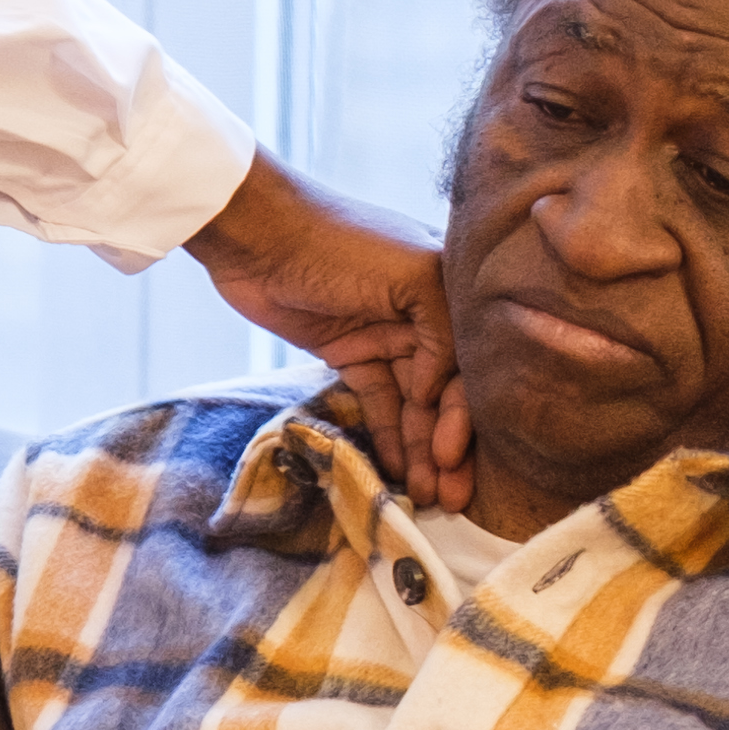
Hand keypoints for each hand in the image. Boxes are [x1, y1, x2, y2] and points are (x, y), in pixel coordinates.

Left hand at [185, 152, 469, 509]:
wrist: (257, 232)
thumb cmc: (338, 241)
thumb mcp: (410, 274)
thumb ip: (442, 331)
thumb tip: (433, 394)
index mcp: (449, 288)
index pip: (471, 365)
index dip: (464, 414)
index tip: (449, 455)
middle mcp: (425, 315)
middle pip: (447, 391)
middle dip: (448, 445)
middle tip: (450, 497)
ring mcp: (386, 335)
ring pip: (413, 404)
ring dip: (420, 449)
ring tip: (426, 496)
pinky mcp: (349, 352)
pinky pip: (378, 401)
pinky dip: (387, 434)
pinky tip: (397, 470)